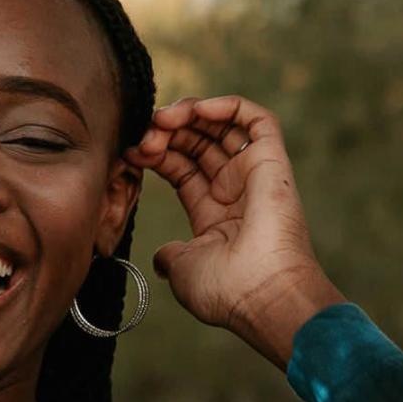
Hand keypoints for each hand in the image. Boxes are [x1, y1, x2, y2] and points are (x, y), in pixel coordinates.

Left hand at [124, 95, 344, 368]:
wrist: (263, 295)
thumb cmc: (226, 291)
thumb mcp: (183, 270)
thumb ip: (170, 256)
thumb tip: (161, 258)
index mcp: (215, 215)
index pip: (181, 168)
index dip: (155, 154)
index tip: (129, 152)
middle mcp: (236, 191)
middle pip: (198, 143)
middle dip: (166, 133)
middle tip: (144, 135)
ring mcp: (254, 175)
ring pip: (222, 126)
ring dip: (188, 115)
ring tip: (162, 119)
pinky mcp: (273, 162)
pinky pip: (256, 119)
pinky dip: (226, 106)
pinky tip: (196, 110)